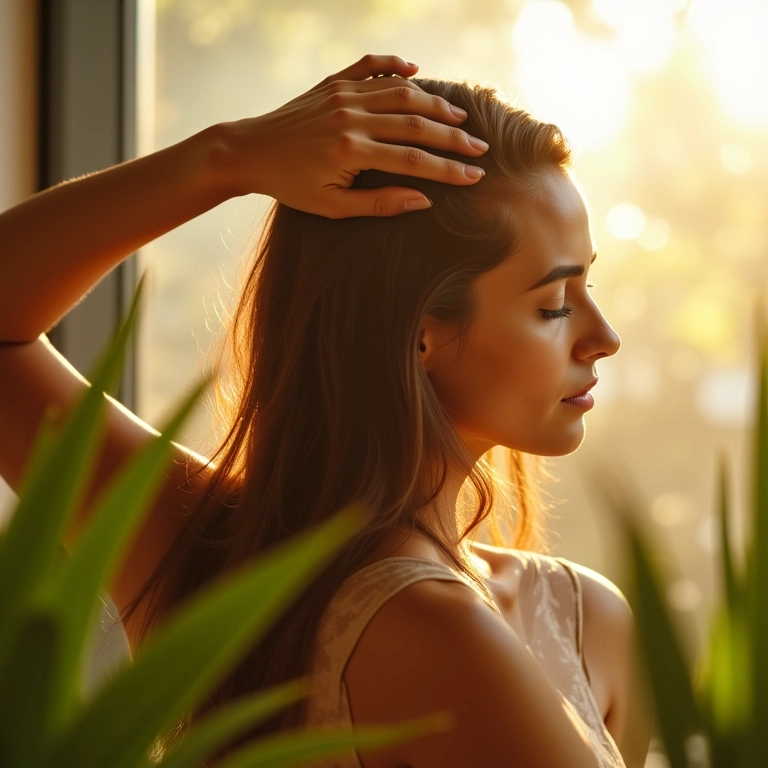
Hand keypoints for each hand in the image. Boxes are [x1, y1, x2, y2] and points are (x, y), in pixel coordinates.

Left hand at [223, 54, 488, 217]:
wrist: (249, 152)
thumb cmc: (291, 186)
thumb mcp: (332, 207)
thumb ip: (379, 204)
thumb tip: (423, 200)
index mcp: (351, 152)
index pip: (414, 160)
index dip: (449, 170)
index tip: (475, 175)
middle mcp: (350, 118)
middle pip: (416, 123)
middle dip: (453, 137)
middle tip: (479, 147)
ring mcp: (342, 95)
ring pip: (400, 92)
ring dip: (434, 102)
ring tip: (459, 115)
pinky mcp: (332, 83)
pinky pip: (370, 66)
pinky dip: (394, 65)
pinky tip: (415, 71)